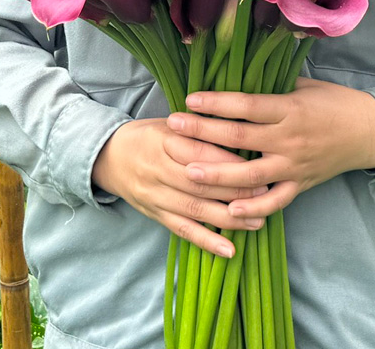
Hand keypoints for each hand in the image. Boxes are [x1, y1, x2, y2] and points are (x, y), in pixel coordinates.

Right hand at [91, 118, 269, 257]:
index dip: (230, 162)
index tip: (257, 167)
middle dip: (236, 191)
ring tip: (257, 221)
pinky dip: (206, 241)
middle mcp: (158, 169)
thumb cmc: (149, 137)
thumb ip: (200, 131)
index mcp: (163, 140)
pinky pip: (182, 230)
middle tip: (265, 194)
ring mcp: (155, 195)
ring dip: (228, 219)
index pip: (200, 152)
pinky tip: (228, 250)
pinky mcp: (154, 214)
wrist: (108, 157)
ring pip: (194, 209)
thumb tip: (241, 135)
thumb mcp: (170, 125)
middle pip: (200, 183)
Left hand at [163, 78, 374, 219]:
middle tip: (173, 128)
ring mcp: (294, 165)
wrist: (369, 132)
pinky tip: (229, 211)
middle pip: (239, 136)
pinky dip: (253, 208)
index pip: (246, 105)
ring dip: (217, 174)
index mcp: (289, 108)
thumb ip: (270, 85)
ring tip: (188, 171)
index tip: (189, 99)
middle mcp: (289, 138)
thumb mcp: (304, 85)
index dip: (216, 102)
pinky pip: (274, 201)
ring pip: (250, 174)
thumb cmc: (333, 102)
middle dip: (203, 131)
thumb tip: (233, 72)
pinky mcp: (301, 185)